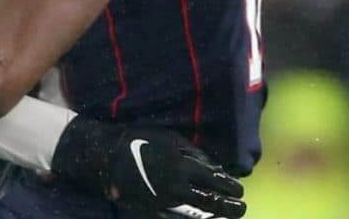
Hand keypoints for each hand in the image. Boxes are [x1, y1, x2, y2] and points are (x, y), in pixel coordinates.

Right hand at [52, 119, 244, 218]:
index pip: (215, 180)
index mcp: (182, 165)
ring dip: (218, 217)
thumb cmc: (138, 141)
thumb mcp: (168, 138)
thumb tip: (214, 167)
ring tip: (229, 217)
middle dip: (231, 206)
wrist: (106, 157)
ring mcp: (166, 202)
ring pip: (199, 214)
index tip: (240, 189)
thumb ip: (192, 152)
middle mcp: (177, 186)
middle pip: (211, 201)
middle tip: (242, 207)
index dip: (230, 186)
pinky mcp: (154, 211)